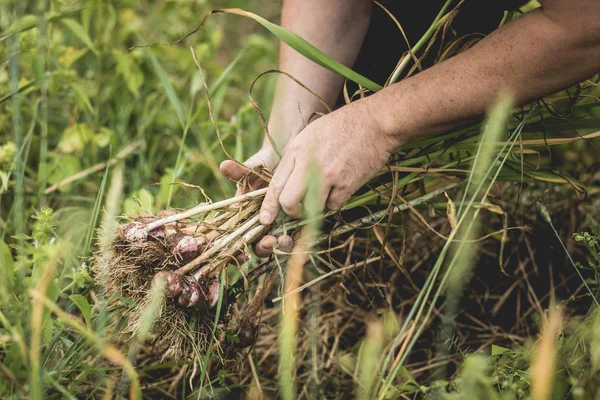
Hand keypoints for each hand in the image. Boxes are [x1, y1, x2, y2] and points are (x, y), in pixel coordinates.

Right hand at [220, 143, 293, 258]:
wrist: (291, 156)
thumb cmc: (268, 163)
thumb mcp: (255, 167)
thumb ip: (240, 170)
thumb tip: (224, 166)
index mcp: (245, 213)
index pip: (238, 237)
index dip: (238, 250)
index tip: (243, 255)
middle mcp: (259, 222)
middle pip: (257, 244)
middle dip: (263, 247)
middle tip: (270, 241)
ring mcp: (276, 223)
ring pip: (275, 244)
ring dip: (280, 246)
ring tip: (286, 240)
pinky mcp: (294, 223)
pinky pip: (294, 238)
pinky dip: (297, 242)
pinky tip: (300, 240)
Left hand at [259, 99, 395, 224]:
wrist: (376, 122)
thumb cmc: (343, 125)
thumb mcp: (311, 134)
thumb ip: (297, 157)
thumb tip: (287, 180)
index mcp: (297, 150)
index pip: (275, 184)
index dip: (269, 205)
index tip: (265, 219)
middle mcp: (309, 165)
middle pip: (289, 202)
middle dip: (291, 212)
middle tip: (297, 211)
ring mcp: (328, 176)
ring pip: (311, 208)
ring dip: (315, 207)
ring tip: (325, 191)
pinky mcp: (346, 185)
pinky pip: (333, 205)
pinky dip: (335, 201)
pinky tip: (341, 186)